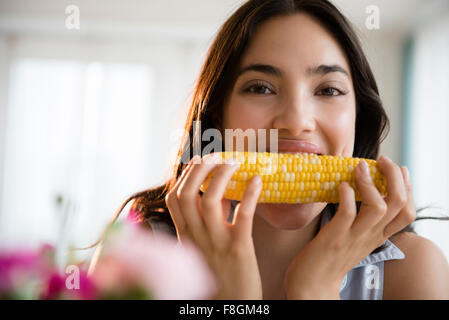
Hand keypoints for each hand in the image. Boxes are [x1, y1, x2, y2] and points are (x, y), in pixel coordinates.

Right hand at [165, 153, 263, 298]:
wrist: (229, 306)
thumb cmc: (219, 275)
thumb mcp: (204, 248)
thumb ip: (207, 223)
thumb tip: (221, 195)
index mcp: (186, 236)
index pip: (174, 199)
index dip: (184, 176)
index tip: (197, 161)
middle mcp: (197, 237)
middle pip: (187, 195)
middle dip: (199, 170)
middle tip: (216, 156)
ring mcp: (216, 242)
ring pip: (210, 200)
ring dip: (221, 176)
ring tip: (235, 162)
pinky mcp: (239, 249)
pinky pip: (244, 216)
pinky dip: (251, 195)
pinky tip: (258, 180)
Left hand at [284, 155, 415, 298]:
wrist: (313, 283)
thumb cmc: (330, 256)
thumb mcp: (355, 239)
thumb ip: (362, 220)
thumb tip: (359, 192)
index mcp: (378, 236)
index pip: (407, 213)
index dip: (408, 189)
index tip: (401, 170)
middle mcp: (370, 236)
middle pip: (399, 205)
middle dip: (395, 178)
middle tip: (383, 160)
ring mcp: (353, 237)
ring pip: (378, 208)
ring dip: (370, 183)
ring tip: (359, 167)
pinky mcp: (334, 237)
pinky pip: (347, 213)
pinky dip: (347, 196)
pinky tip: (341, 185)